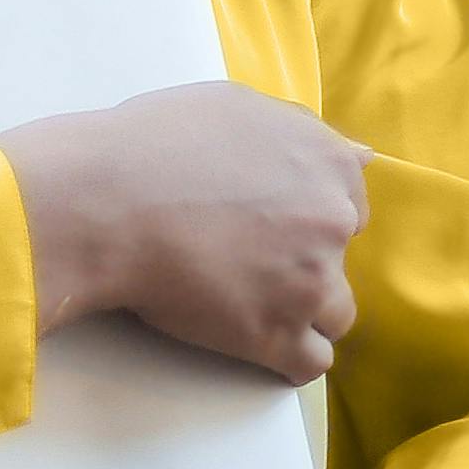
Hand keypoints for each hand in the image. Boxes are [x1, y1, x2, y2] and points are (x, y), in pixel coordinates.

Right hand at [0, 78, 366, 378]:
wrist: (106, 202)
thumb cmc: (156, 143)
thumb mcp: (236, 105)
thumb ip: (302, 133)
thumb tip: (362, 157)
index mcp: (326, 162)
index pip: (350, 204)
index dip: (307, 218)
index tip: (271, 225)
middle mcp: (332, 222)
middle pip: (341, 260)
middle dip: (305, 264)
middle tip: (249, 262)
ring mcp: (309, 283)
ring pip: (335, 314)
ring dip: (302, 314)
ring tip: (250, 307)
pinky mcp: (277, 335)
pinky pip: (311, 362)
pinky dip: (288, 357)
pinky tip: (256, 344)